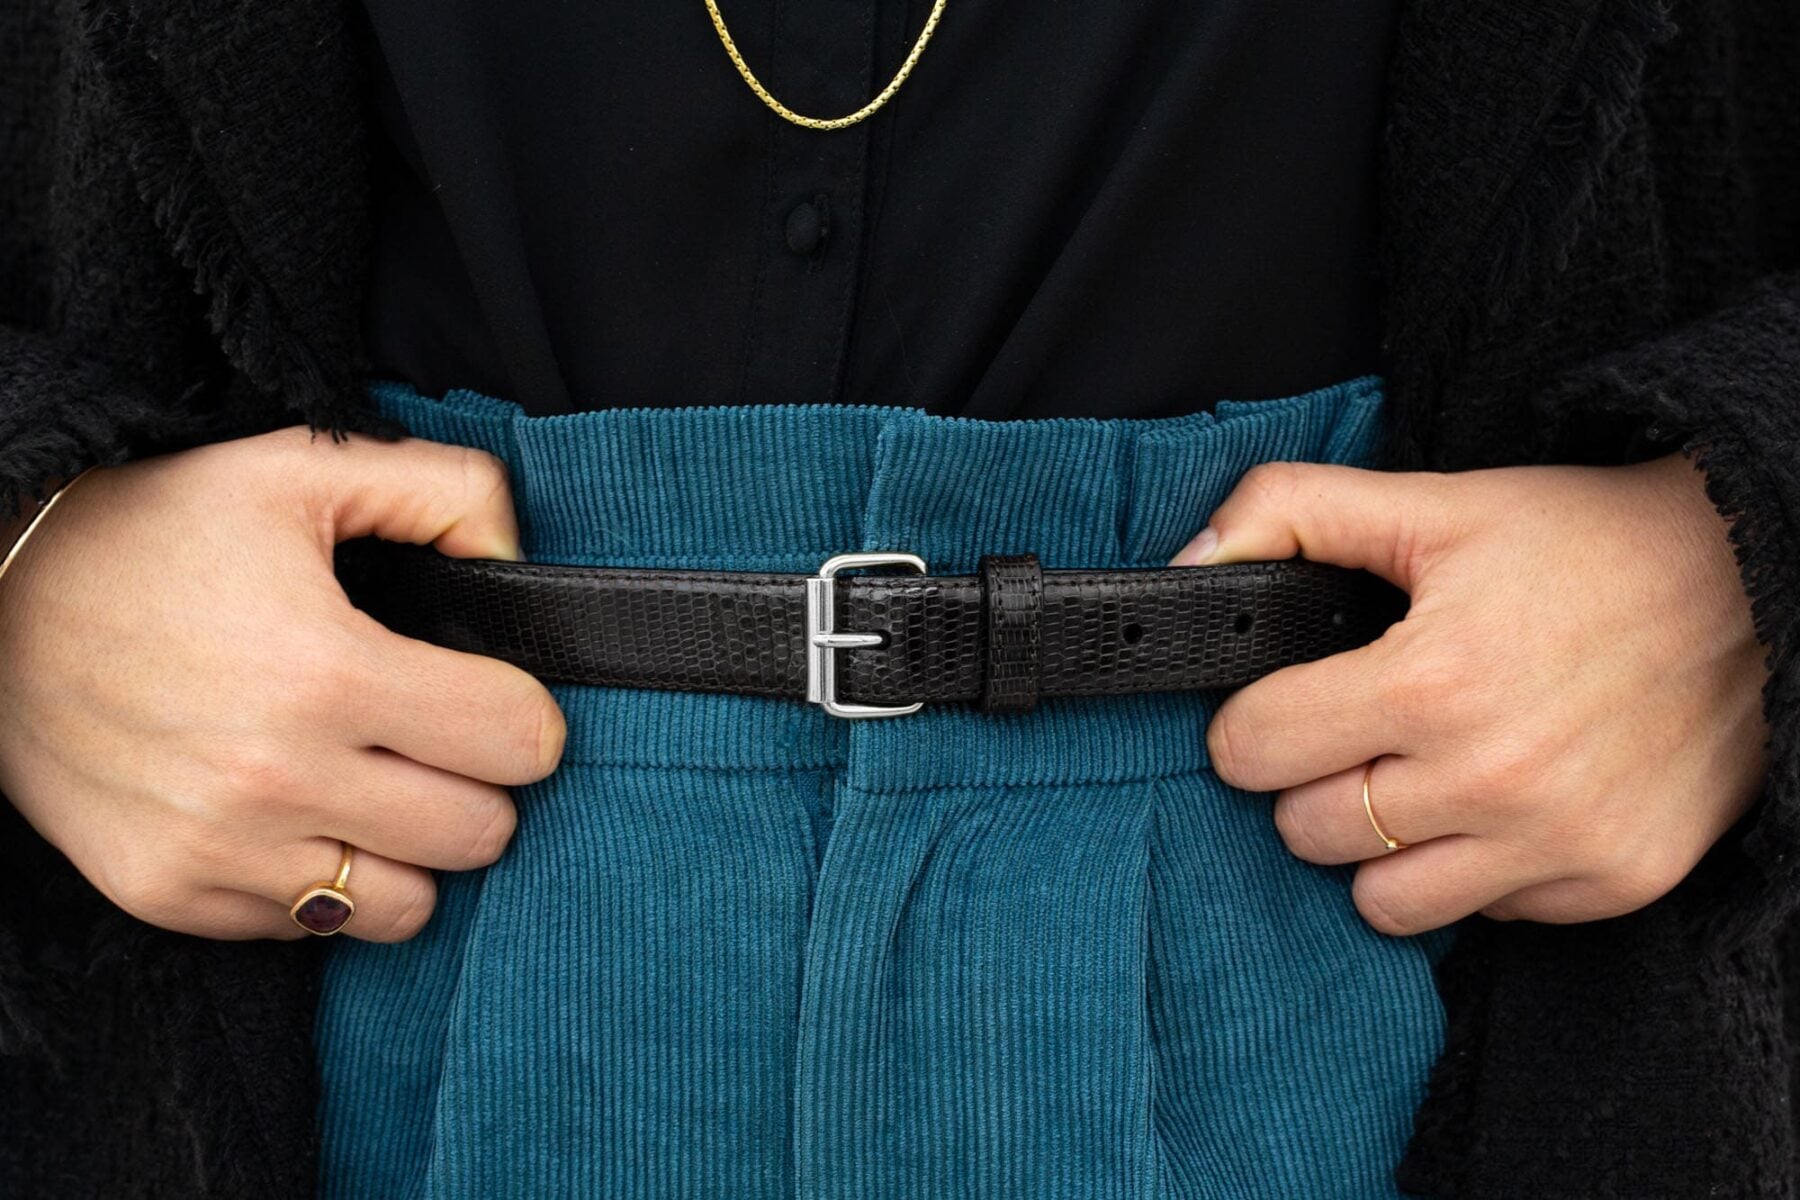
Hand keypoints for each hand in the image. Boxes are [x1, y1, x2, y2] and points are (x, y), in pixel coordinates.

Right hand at [0, 427, 565, 941]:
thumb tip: (520, 562)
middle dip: (479, 785)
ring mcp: (217, 849)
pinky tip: (297, 812)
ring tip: (376, 786)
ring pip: (405, 907)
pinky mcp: (167, 892)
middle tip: (436, 740)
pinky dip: (326, 883)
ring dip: (412, 850)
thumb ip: (447, 491)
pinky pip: (310, 929)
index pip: (516, 742)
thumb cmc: (154, 529)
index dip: (526, 715)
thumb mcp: (303, 466)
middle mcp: (274, 777)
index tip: (494, 696)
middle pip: (478, 834)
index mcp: (326, 671)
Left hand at [1174, 452, 1768, 934]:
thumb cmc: (1588, 544)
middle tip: (1357, 732)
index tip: (1279, 704)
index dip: (1249, 722)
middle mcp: (1492, 778)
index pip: (1254, 749)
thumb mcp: (1436, 503)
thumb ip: (1292, 513)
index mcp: (1431, 680)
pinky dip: (1473, 869)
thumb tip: (1186, 566)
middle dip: (1308, 781)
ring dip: (1379, 844)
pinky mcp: (1612, 882)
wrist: (1759, 585)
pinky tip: (1501, 800)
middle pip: (1304, 831)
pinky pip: (1484, 915)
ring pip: (1381, 899)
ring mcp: (1557, 843)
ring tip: (1418, 776)